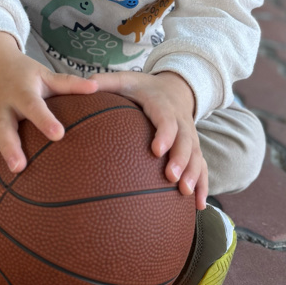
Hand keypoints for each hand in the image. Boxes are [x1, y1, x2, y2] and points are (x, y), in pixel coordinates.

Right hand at [0, 32, 97, 189]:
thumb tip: (97, 87)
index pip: (34, 106)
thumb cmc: (24, 73)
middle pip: (2, 126)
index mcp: (21, 92)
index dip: (45, 120)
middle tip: (18, 168)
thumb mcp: (46, 75)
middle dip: (8, 147)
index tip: (59, 134)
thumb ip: (70, 84)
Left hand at [87, 70, 207, 208]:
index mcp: (163, 105)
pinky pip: (202, 166)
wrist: (174, 88)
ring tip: (186, 193)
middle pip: (185, 141)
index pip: (166, 119)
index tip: (156, 150)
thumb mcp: (125, 79)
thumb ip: (105, 82)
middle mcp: (181, 121)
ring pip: (196, 155)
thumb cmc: (143, 88)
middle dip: (181, 160)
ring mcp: (189, 135)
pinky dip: (203, 184)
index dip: (164, 134)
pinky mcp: (193, 148)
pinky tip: (198, 204)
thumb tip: (83, 86)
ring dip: (194, 174)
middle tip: (172, 178)